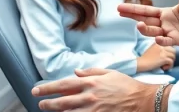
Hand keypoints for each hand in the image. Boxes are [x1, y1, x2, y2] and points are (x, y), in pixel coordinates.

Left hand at [32, 68, 158, 111]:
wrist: (142, 100)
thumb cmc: (127, 85)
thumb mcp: (110, 73)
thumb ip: (91, 72)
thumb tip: (75, 71)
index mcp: (91, 82)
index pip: (64, 84)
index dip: (48, 88)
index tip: (36, 90)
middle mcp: (90, 96)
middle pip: (62, 102)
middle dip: (48, 103)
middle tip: (40, 104)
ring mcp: (93, 109)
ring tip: (51, 111)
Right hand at [118, 0, 178, 49]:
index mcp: (166, 13)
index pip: (146, 10)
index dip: (133, 9)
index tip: (119, 8)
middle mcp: (165, 23)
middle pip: (145, 20)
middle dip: (132, 16)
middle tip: (120, 12)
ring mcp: (170, 33)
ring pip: (153, 32)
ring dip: (145, 29)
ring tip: (139, 25)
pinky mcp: (178, 41)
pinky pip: (167, 41)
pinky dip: (162, 40)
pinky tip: (158, 37)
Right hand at [137, 43, 175, 71]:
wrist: (140, 63)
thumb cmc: (144, 58)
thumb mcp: (152, 49)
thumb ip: (159, 48)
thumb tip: (167, 53)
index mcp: (159, 43)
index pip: (170, 46)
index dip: (169, 53)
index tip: (165, 58)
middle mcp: (162, 45)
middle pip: (173, 51)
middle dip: (171, 57)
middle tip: (166, 62)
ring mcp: (163, 51)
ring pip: (173, 56)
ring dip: (170, 62)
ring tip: (164, 65)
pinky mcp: (164, 58)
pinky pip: (171, 62)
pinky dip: (169, 66)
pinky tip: (163, 68)